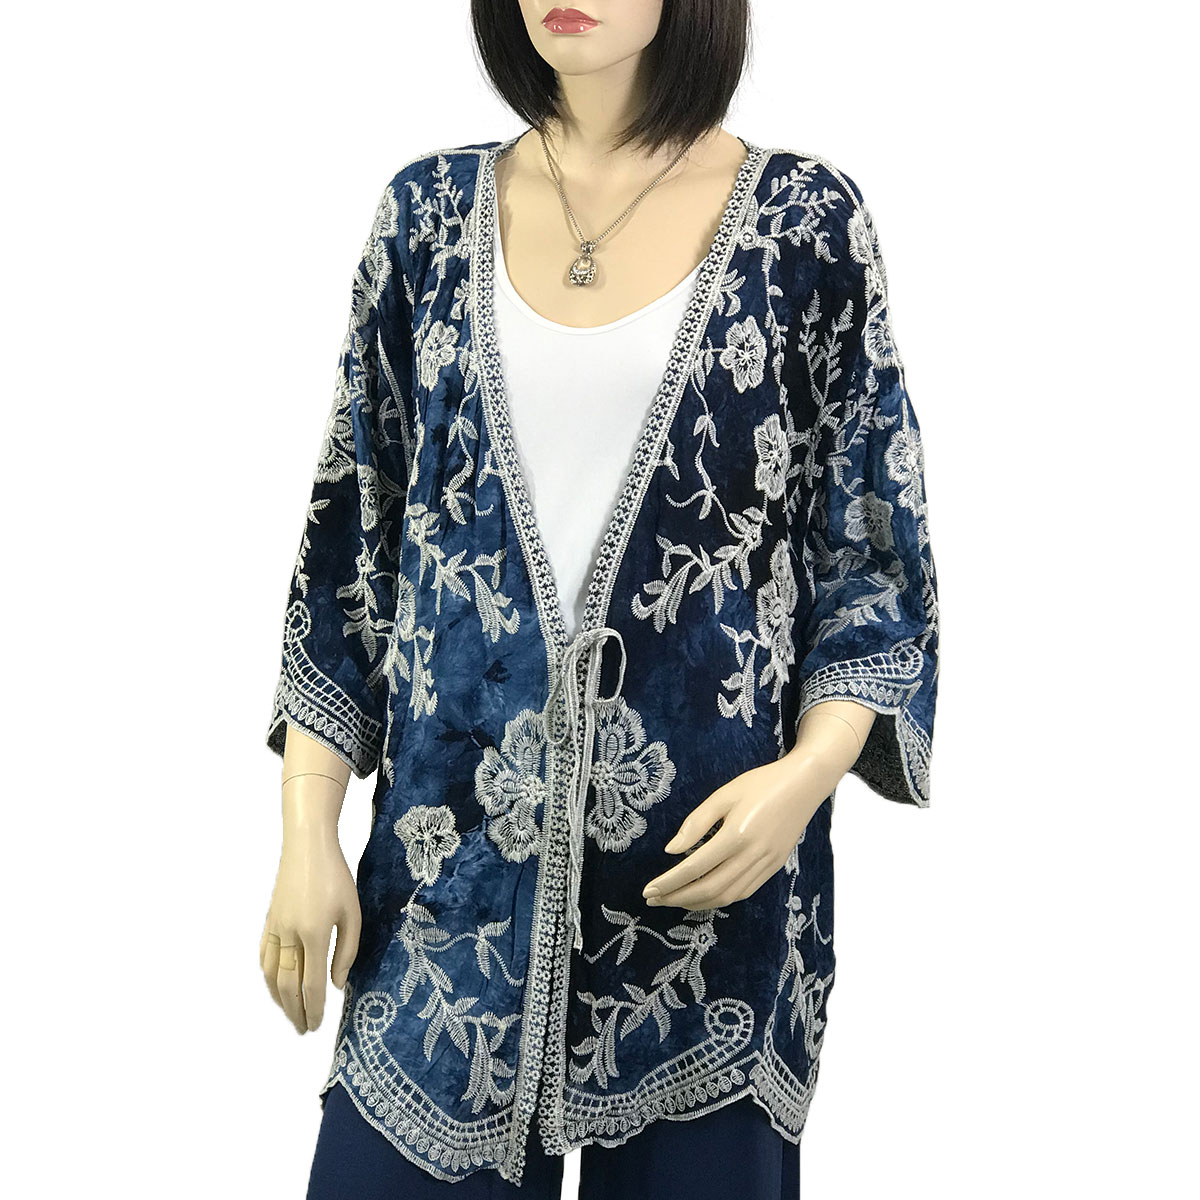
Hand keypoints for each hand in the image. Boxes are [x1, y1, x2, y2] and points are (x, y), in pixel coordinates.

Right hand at [259, 828, 359, 1033]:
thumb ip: (346, 950)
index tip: (316, 1026)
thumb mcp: (352, 912)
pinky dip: (267, 978)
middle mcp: (289, 936)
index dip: (314, 1008)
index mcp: (314, 934)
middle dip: (295, 1011)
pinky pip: (263, 958)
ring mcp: (274, 929)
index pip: (312, 983)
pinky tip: (274, 986)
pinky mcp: (268, 921)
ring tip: (290, 1014)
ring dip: (279, 1000)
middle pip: (287, 985)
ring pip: (270, 975)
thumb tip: (336, 985)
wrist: (307, 846)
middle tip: (303, 1030)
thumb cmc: (336, 876)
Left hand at [640, 755, 831, 910]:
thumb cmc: (761, 784)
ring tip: (674, 901)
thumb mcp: (724, 794)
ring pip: (727, 896)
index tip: (648, 890)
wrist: (805, 784)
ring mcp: (766, 865)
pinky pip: (744, 892)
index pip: (695, 867)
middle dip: (678, 898)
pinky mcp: (775, 868)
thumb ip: (696, 823)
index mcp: (736, 835)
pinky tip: (704, 896)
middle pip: (709, 888)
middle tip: (654, 900)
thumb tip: (672, 850)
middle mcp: (752, 856)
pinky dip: (721, 899)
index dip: (669, 882)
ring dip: (697, 903)